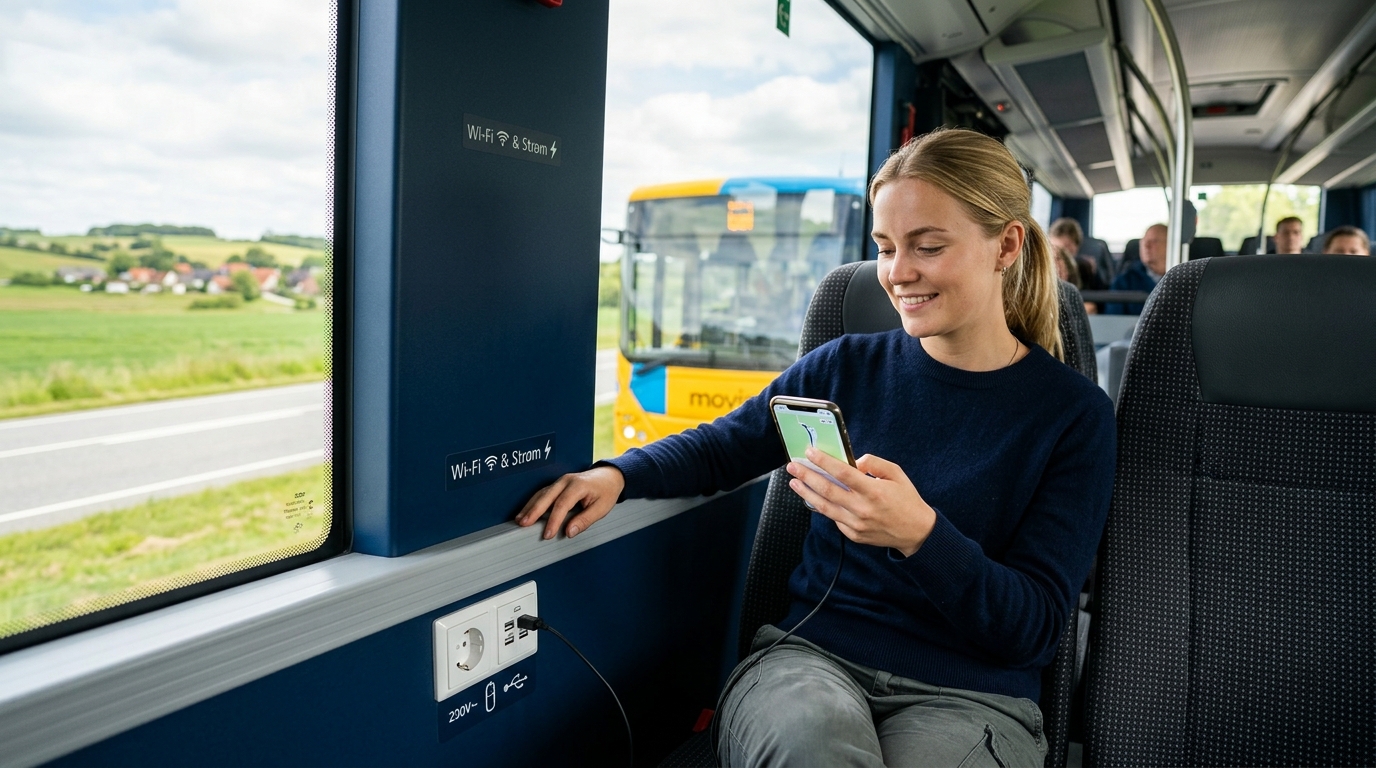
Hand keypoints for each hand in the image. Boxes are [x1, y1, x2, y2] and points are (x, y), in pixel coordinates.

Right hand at [515, 465, 624, 539]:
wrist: (609, 476)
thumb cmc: (606, 491)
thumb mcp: (601, 508)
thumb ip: (585, 520)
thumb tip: (569, 532)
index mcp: (578, 485)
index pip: (562, 504)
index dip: (553, 520)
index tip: (547, 534)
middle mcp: (566, 481)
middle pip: (546, 496)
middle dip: (534, 511)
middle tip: (524, 524)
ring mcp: (560, 481)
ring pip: (541, 494)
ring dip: (530, 507)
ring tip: (520, 520)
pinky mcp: (557, 485)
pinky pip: (543, 493)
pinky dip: (533, 503)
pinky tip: (526, 512)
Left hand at [786, 448, 935, 556]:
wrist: (916, 532)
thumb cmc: (907, 500)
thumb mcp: (896, 473)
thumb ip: (873, 463)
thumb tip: (852, 462)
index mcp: (874, 491)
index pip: (842, 473)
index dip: (824, 462)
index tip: (810, 452)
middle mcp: (863, 509)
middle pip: (827, 490)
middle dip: (807, 476)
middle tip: (793, 466)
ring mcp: (857, 524)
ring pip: (824, 507)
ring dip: (806, 493)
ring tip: (795, 482)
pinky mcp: (854, 535)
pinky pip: (834, 519)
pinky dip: (823, 507)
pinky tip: (814, 497)